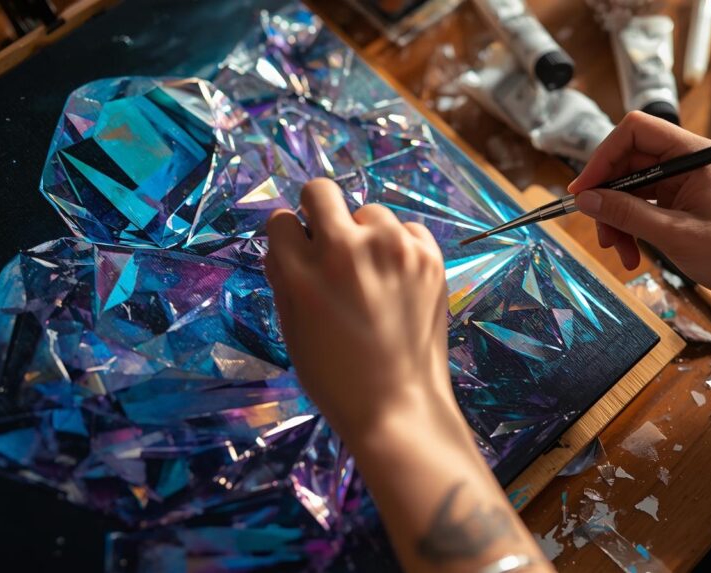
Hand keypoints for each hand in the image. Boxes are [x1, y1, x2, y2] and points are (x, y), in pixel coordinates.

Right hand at [264, 178, 463, 444]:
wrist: (397, 405)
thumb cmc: (335, 375)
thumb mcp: (292, 325)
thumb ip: (286, 275)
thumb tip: (290, 236)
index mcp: (301, 272)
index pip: (282, 219)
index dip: (290, 238)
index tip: (302, 256)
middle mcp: (346, 250)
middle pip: (320, 190)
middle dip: (320, 212)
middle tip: (332, 244)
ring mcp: (392, 249)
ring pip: (369, 212)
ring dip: (367, 235)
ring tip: (374, 277)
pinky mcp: (429, 256)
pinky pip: (408, 231)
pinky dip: (402, 250)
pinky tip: (400, 284)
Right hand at [568, 111, 710, 318]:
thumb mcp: (675, 235)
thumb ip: (627, 214)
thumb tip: (586, 200)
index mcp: (692, 154)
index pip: (635, 132)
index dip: (603, 156)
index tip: (584, 190)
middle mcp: (683, 163)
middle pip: (625, 163)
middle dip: (607, 197)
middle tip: (598, 229)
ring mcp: (679, 184)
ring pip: (627, 190)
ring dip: (615, 220)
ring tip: (619, 252)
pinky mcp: (676, 205)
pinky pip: (638, 208)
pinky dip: (628, 230)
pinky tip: (631, 255)